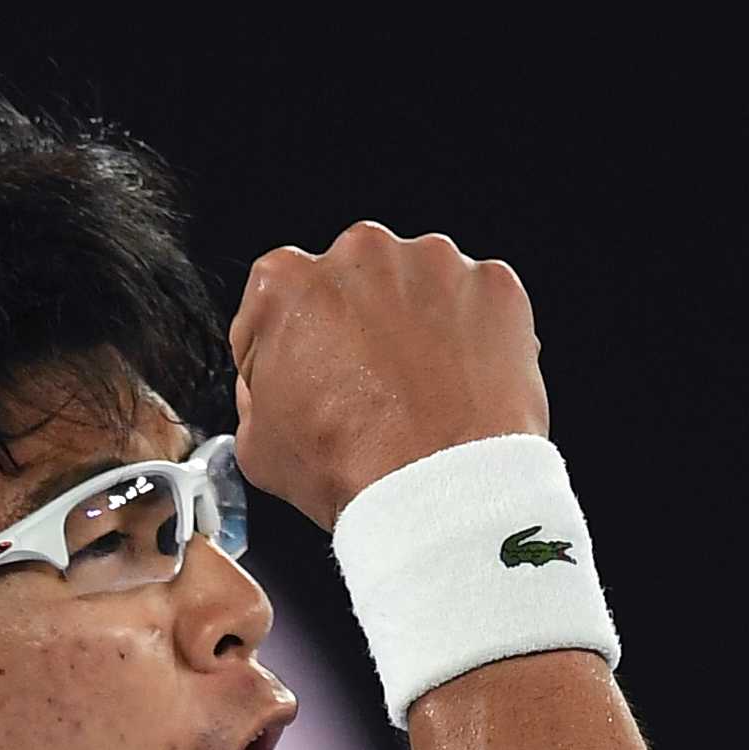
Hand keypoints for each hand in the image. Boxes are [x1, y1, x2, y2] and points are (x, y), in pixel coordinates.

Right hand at [229, 223, 550, 528]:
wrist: (444, 496)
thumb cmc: (358, 472)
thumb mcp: (258, 448)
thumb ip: (255, 395)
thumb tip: (270, 388)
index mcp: (288, 282)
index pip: (282, 305)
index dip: (296, 349)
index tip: (314, 379)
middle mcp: (361, 253)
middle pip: (356, 285)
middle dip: (363, 328)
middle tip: (377, 393)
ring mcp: (434, 264)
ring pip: (421, 287)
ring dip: (421, 327)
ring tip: (427, 395)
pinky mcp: (494, 285)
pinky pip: (481, 304)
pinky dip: (478, 336)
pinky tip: (466, 386)